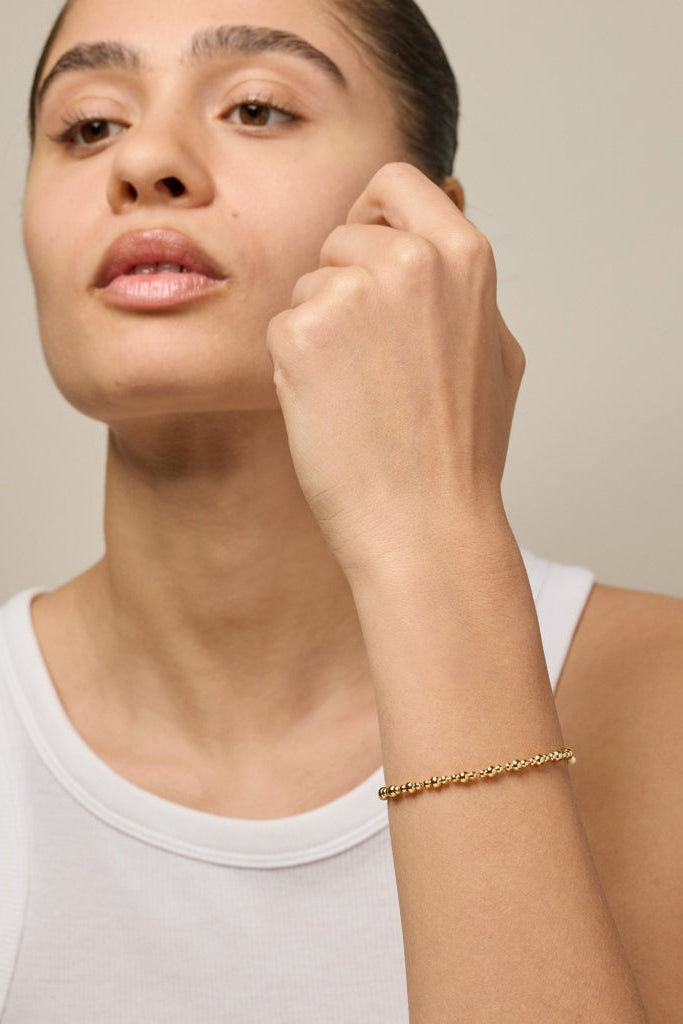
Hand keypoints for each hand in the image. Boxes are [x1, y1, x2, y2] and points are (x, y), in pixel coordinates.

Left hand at [267, 163, 524, 583]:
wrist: (424, 523)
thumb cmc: (461, 450)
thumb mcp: (495, 351)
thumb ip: (462, 284)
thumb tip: (437, 228)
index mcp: (464, 256)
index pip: (395, 181)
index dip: (375, 214)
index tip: (370, 252)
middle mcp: (408, 260)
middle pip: (341, 236)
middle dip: (344, 283)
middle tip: (369, 356)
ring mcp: (351, 294)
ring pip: (307, 286)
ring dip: (319, 329)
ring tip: (360, 392)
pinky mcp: (299, 335)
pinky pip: (280, 328)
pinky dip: (295, 366)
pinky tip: (332, 409)